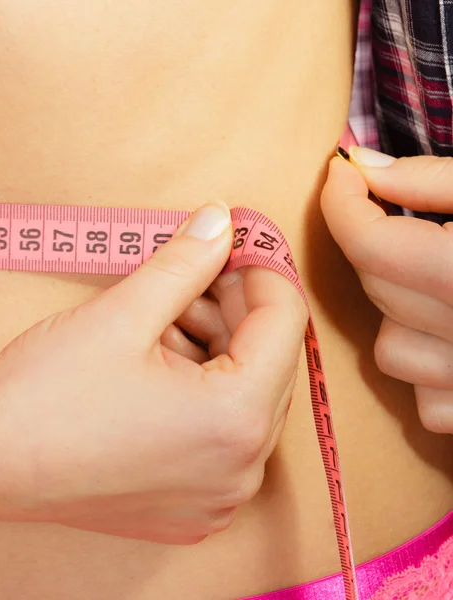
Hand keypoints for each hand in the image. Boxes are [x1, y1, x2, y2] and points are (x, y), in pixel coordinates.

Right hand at [0, 202, 306, 543]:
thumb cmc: (44, 392)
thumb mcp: (123, 312)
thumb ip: (186, 262)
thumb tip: (221, 220)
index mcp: (236, 420)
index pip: (286, 322)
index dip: (261, 269)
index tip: (232, 241)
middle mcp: (241, 471)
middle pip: (269, 362)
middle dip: (233, 310)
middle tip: (188, 276)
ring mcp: (217, 497)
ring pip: (244, 398)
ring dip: (212, 350)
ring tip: (157, 326)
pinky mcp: (190, 508)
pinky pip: (221, 435)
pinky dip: (200, 393)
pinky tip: (153, 369)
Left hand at [321, 147, 452, 433]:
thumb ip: (434, 182)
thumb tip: (361, 167)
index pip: (371, 244)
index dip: (344, 203)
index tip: (340, 175)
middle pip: (377, 290)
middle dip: (379, 251)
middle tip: (406, 225)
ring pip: (389, 350)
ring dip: (403, 316)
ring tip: (446, 289)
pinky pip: (424, 397)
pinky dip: (429, 369)